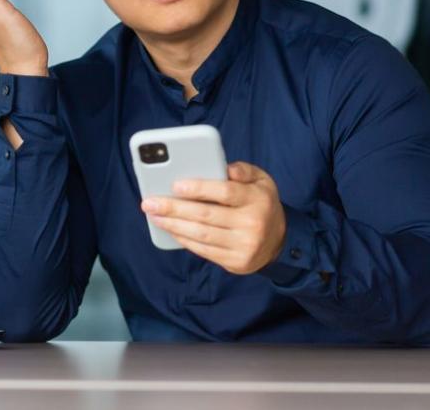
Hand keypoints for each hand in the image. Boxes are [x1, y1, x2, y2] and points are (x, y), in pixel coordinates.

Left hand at [140, 162, 286, 274]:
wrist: (279, 241)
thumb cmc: (261, 204)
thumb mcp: (261, 181)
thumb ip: (243, 170)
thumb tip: (225, 168)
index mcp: (257, 199)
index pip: (225, 192)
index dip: (199, 188)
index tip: (175, 185)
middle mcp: (252, 224)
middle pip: (207, 215)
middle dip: (174, 208)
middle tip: (150, 202)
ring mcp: (243, 246)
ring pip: (201, 235)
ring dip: (173, 225)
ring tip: (154, 215)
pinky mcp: (235, 262)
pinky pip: (204, 251)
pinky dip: (184, 240)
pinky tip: (170, 229)